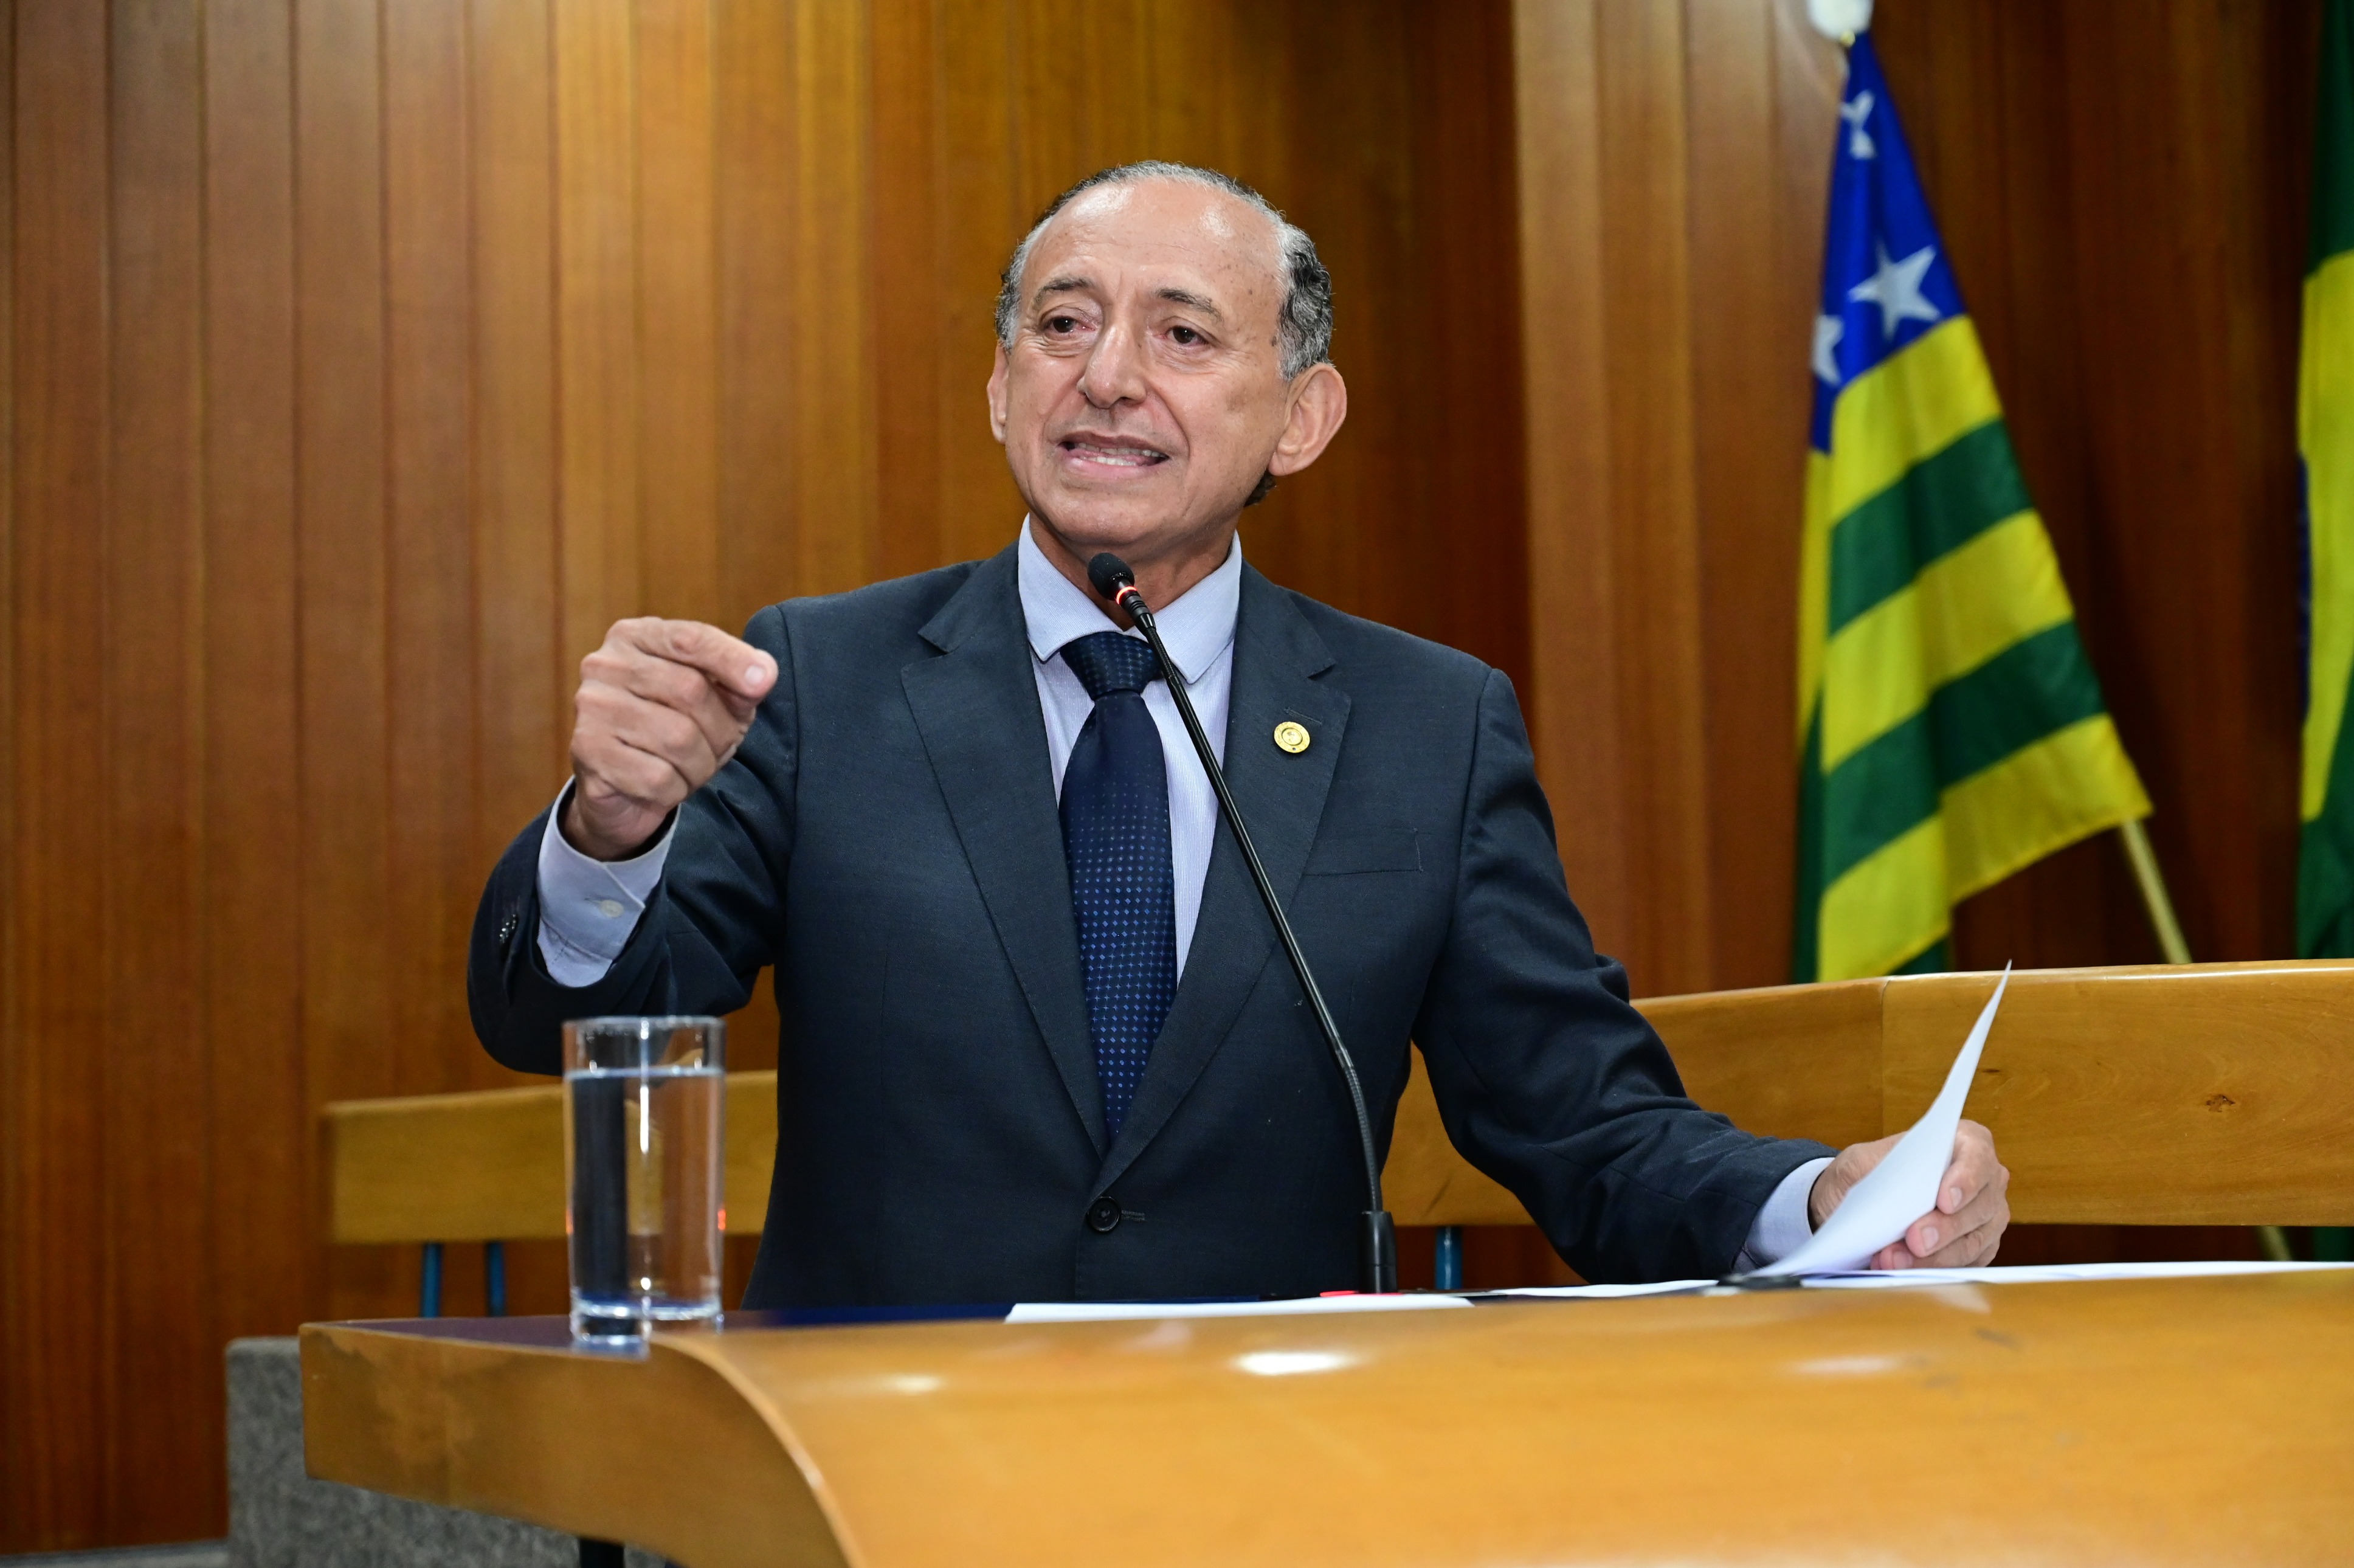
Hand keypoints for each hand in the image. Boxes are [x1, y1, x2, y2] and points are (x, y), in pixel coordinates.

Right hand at [564, 618, 775, 859]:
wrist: (624, 790)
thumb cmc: (675, 730)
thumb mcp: (717, 701)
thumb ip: (739, 683)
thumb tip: (762, 675)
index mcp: (637, 637)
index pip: (691, 638)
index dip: (732, 660)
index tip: (764, 682)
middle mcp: (605, 664)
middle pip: (691, 690)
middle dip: (720, 729)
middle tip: (719, 746)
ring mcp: (591, 706)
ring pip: (678, 738)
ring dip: (700, 765)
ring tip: (690, 768)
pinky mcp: (587, 750)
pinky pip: (657, 777)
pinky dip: (675, 789)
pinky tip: (664, 785)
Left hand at [1808, 1119, 2010, 1268]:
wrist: (1858, 1207)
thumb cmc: (1868, 1176)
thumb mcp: (1859, 1161)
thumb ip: (1871, 1165)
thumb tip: (1886, 1181)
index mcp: (1963, 1142)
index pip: (1976, 1157)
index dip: (1966, 1179)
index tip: (1944, 1201)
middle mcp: (1984, 1180)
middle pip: (1978, 1207)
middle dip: (1944, 1229)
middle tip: (1915, 1241)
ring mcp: (1986, 1217)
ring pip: (1972, 1242)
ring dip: (1933, 1257)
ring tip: (1893, 1259)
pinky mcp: (1978, 1249)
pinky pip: (1966, 1265)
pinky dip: (1933, 1270)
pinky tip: (1903, 1269)